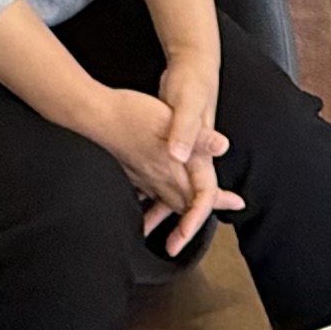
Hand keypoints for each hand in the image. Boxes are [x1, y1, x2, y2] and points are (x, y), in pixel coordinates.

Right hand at [90, 84, 242, 258]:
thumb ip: (198, 137)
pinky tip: (158, 197)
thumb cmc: (131, 114)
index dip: (220, 201)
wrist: (93, 114)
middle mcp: (157, 178)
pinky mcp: (131, 170)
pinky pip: (149, 193)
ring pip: (166, 201)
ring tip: (190, 216)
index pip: (200, 194)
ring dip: (181, 209)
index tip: (237, 203)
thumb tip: (223, 145)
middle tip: (221, 211)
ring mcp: (141, 177)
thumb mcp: (170, 119)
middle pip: (184, 203)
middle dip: (201, 212)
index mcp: (171, 169)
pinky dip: (159, 199)